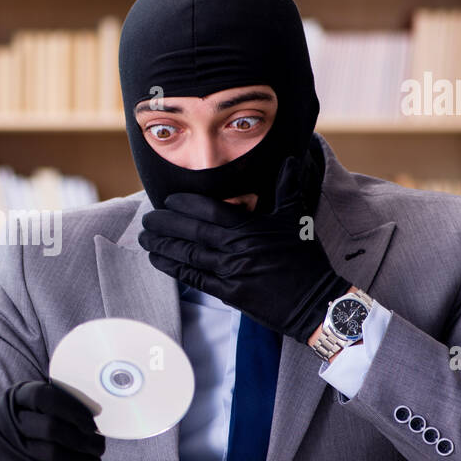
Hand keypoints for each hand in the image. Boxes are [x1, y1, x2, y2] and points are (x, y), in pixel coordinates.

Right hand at [0, 380, 104, 460]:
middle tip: (100, 448)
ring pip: (51, 454)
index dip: (72, 410)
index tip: (92, 425)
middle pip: (51, 428)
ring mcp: (4, 447)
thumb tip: (97, 417)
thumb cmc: (32, 433)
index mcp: (16, 397)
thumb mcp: (38, 411)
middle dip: (82, 441)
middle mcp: (4, 419)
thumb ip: (61, 408)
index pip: (44, 396)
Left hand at [137, 154, 350, 342]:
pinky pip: (193, 278)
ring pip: (187, 255)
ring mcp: (231, 272)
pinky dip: (172, 268)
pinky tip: (157, 260)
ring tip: (144, 237)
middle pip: (191, 231)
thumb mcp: (295, 219)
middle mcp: (236, 248)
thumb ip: (287, 188)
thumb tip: (291, 159)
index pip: (209, 209)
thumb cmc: (305, 260)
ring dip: (162, 245)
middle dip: (164, 223)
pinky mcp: (229, 294)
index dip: (184, 204)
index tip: (167, 200)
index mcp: (250, 227)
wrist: (316, 301)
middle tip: (146, 218)